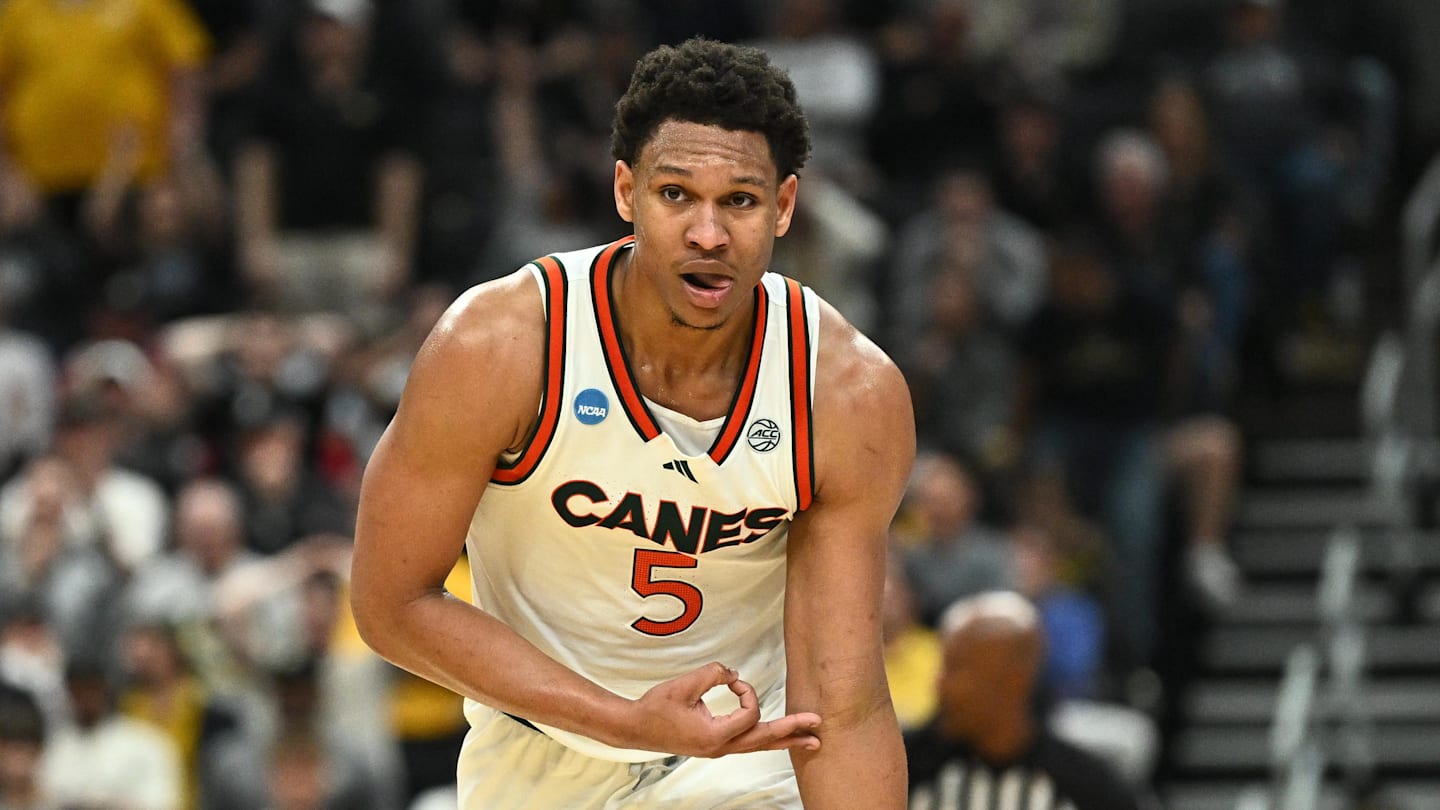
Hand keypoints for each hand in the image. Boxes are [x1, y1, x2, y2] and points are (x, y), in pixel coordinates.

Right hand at [626, 662, 821, 757]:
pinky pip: (748, 744)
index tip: (732, 680)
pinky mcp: (715, 746)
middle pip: (765, 740)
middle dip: (793, 731)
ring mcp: (719, 750)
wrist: (636, 728)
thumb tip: (735, 674)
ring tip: (811, 742)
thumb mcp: (685, 684)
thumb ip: (714, 674)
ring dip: (786, 740)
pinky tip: (778, 739)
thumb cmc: (657, 707)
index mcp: (715, 735)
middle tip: (818, 725)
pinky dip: (767, 740)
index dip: (747, 692)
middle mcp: (721, 747)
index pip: (749, 714)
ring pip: (759, 746)